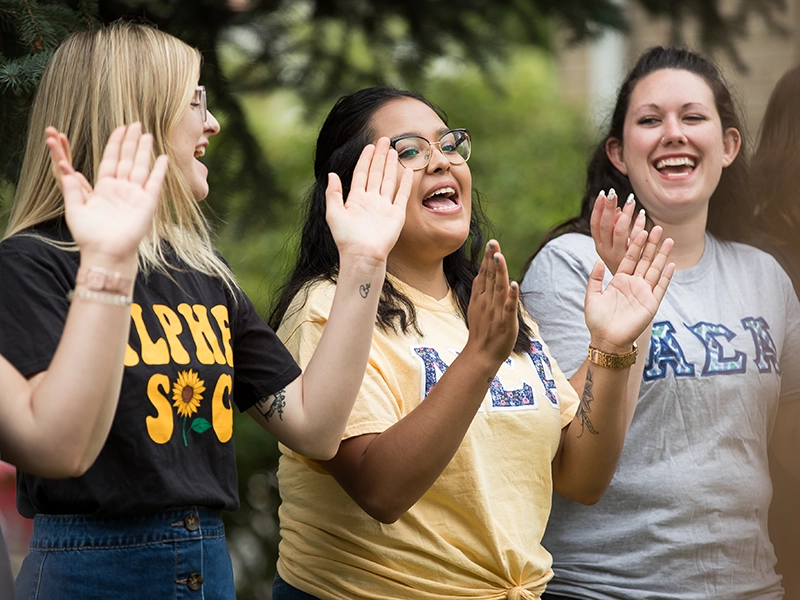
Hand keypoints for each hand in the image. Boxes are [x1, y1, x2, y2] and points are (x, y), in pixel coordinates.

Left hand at [48, 124, 166, 260]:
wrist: (106, 252)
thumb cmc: (89, 235)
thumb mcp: (74, 208)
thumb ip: (70, 187)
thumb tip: (61, 166)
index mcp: (104, 188)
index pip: (110, 159)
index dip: (114, 143)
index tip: (119, 128)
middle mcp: (121, 189)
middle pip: (126, 159)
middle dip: (130, 141)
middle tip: (135, 124)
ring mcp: (136, 195)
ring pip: (140, 167)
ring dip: (144, 151)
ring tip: (147, 134)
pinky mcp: (147, 203)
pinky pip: (155, 183)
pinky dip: (159, 170)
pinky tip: (163, 158)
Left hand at [326, 137, 412, 263]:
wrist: (362, 254)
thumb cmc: (346, 238)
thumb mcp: (333, 213)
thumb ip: (333, 193)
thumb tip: (331, 174)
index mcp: (356, 199)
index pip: (361, 173)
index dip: (365, 159)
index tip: (370, 146)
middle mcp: (371, 200)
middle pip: (376, 173)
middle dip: (380, 157)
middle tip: (385, 140)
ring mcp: (384, 207)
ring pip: (388, 180)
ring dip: (391, 166)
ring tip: (394, 150)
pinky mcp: (396, 214)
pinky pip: (402, 195)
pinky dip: (405, 183)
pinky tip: (407, 171)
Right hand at [465, 240, 519, 363]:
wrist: (481, 355)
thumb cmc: (481, 332)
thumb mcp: (476, 308)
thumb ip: (480, 291)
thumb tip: (481, 274)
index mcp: (481, 298)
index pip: (484, 275)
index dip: (487, 259)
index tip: (491, 244)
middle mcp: (487, 302)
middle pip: (490, 277)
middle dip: (492, 259)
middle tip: (493, 243)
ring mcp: (496, 312)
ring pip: (498, 288)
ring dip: (499, 272)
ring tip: (499, 257)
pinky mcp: (506, 322)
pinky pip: (509, 307)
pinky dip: (511, 296)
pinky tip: (514, 284)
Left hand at [584, 228, 674, 352]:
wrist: (606, 340)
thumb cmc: (597, 321)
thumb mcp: (592, 296)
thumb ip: (595, 278)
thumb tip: (597, 260)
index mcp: (619, 281)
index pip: (629, 258)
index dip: (635, 244)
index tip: (640, 229)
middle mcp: (633, 284)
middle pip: (644, 260)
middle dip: (651, 244)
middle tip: (658, 227)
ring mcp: (644, 293)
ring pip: (655, 269)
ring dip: (662, 255)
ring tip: (669, 240)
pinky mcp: (651, 304)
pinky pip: (661, 287)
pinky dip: (666, 276)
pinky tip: (672, 264)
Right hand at [590, 189, 645, 274]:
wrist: (624, 298)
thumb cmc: (622, 266)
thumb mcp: (614, 247)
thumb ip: (615, 228)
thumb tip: (618, 210)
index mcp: (599, 247)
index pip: (595, 225)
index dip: (597, 210)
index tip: (602, 194)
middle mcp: (606, 252)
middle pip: (606, 226)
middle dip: (608, 208)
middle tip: (613, 192)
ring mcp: (618, 256)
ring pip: (620, 232)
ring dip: (626, 216)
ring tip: (632, 201)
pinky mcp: (631, 261)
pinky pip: (635, 241)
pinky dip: (639, 227)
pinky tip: (643, 216)